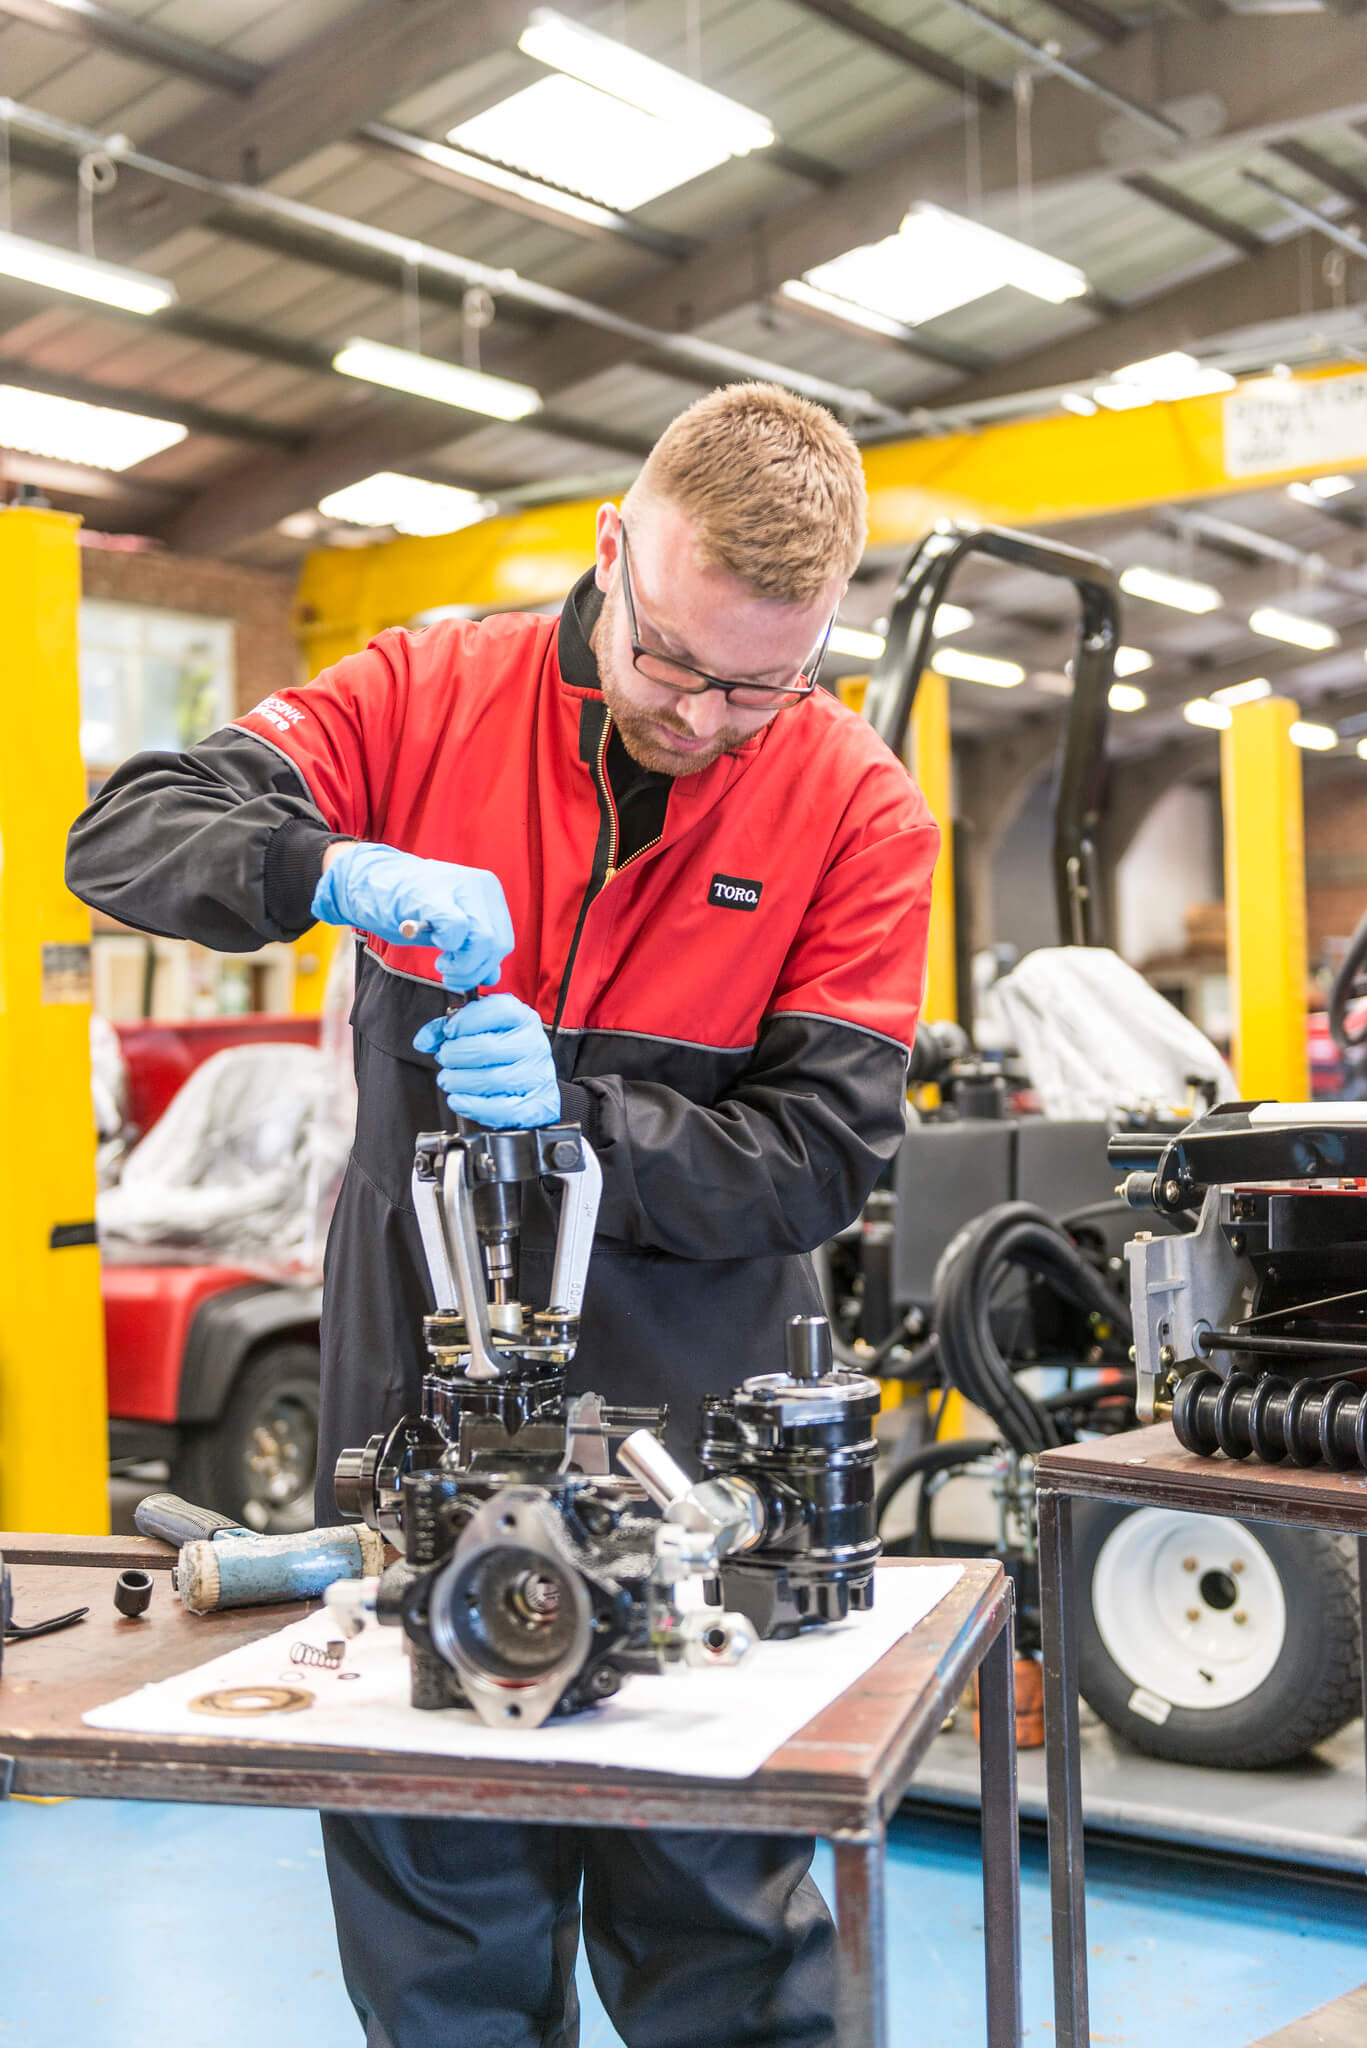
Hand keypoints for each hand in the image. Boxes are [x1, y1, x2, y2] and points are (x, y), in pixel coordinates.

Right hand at [312, 843, 512, 989]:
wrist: (367, 880)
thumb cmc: (408, 904)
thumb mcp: (448, 927)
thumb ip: (472, 949)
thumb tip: (492, 977)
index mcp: (488, 891)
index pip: (503, 940)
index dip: (484, 965)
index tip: (460, 971)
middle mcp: (480, 885)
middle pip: (497, 943)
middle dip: (473, 970)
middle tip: (448, 974)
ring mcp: (459, 886)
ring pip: (483, 940)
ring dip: (462, 964)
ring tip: (441, 963)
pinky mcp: (433, 894)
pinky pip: (455, 929)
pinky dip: (446, 944)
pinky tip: (431, 940)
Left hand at [413, 995, 560, 1128]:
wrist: (533, 1086)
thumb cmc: (503, 1055)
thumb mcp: (479, 1031)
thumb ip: (448, 1030)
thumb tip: (424, 1040)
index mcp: (522, 1018)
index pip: (497, 1010)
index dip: (465, 1021)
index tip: (449, 1032)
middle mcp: (534, 1044)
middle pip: (487, 1048)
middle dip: (454, 1055)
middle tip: (444, 1059)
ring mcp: (538, 1076)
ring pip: (492, 1080)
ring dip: (459, 1082)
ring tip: (449, 1080)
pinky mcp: (537, 1106)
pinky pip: (502, 1109)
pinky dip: (473, 1106)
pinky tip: (459, 1100)